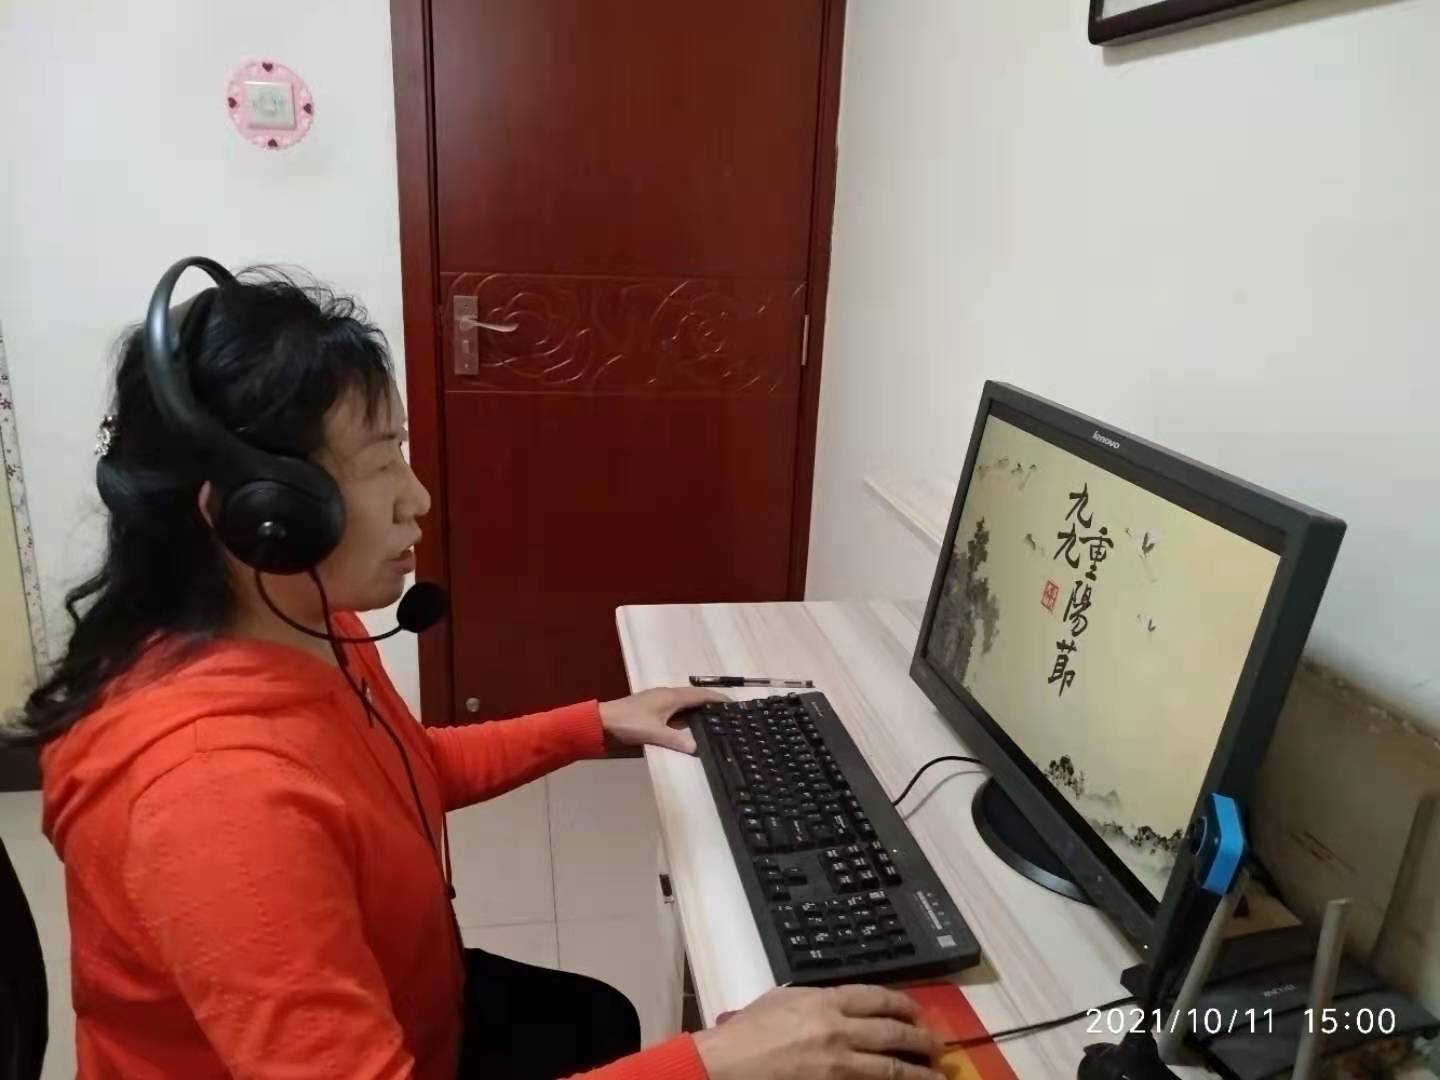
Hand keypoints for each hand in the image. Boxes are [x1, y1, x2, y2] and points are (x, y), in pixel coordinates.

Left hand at [597, 687, 725, 754]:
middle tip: (727, 715)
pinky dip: (687, 714)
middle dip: (711, 703)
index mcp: (671, 697)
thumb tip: (697, 747)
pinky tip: (689, 725)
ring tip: (713, 720)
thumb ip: (676, 740)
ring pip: (685, 702)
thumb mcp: (654, 733)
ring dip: (698, 708)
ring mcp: (659, 701)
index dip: (717, 698)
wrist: (602, 722)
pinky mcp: (652, 708)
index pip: (700, 694)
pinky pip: (676, 708)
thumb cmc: (628, 723)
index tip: (733, 704)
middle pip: (694, 696)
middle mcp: (667, 695)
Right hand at [694, 985, 941, 1079]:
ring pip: (891, 1068)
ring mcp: (838, 1065)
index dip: (902, 1005)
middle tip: (936, 1046)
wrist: (726, 1066)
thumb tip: (838, 1004)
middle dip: (920, 1039)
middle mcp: (838, 1030)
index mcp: (825, 1001)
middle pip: (892, 1032)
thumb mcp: (780, 1000)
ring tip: (937, 1076)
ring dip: (919, 1072)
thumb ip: (814, 999)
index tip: (916, 1012)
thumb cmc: (746, 1032)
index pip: (876, 998)